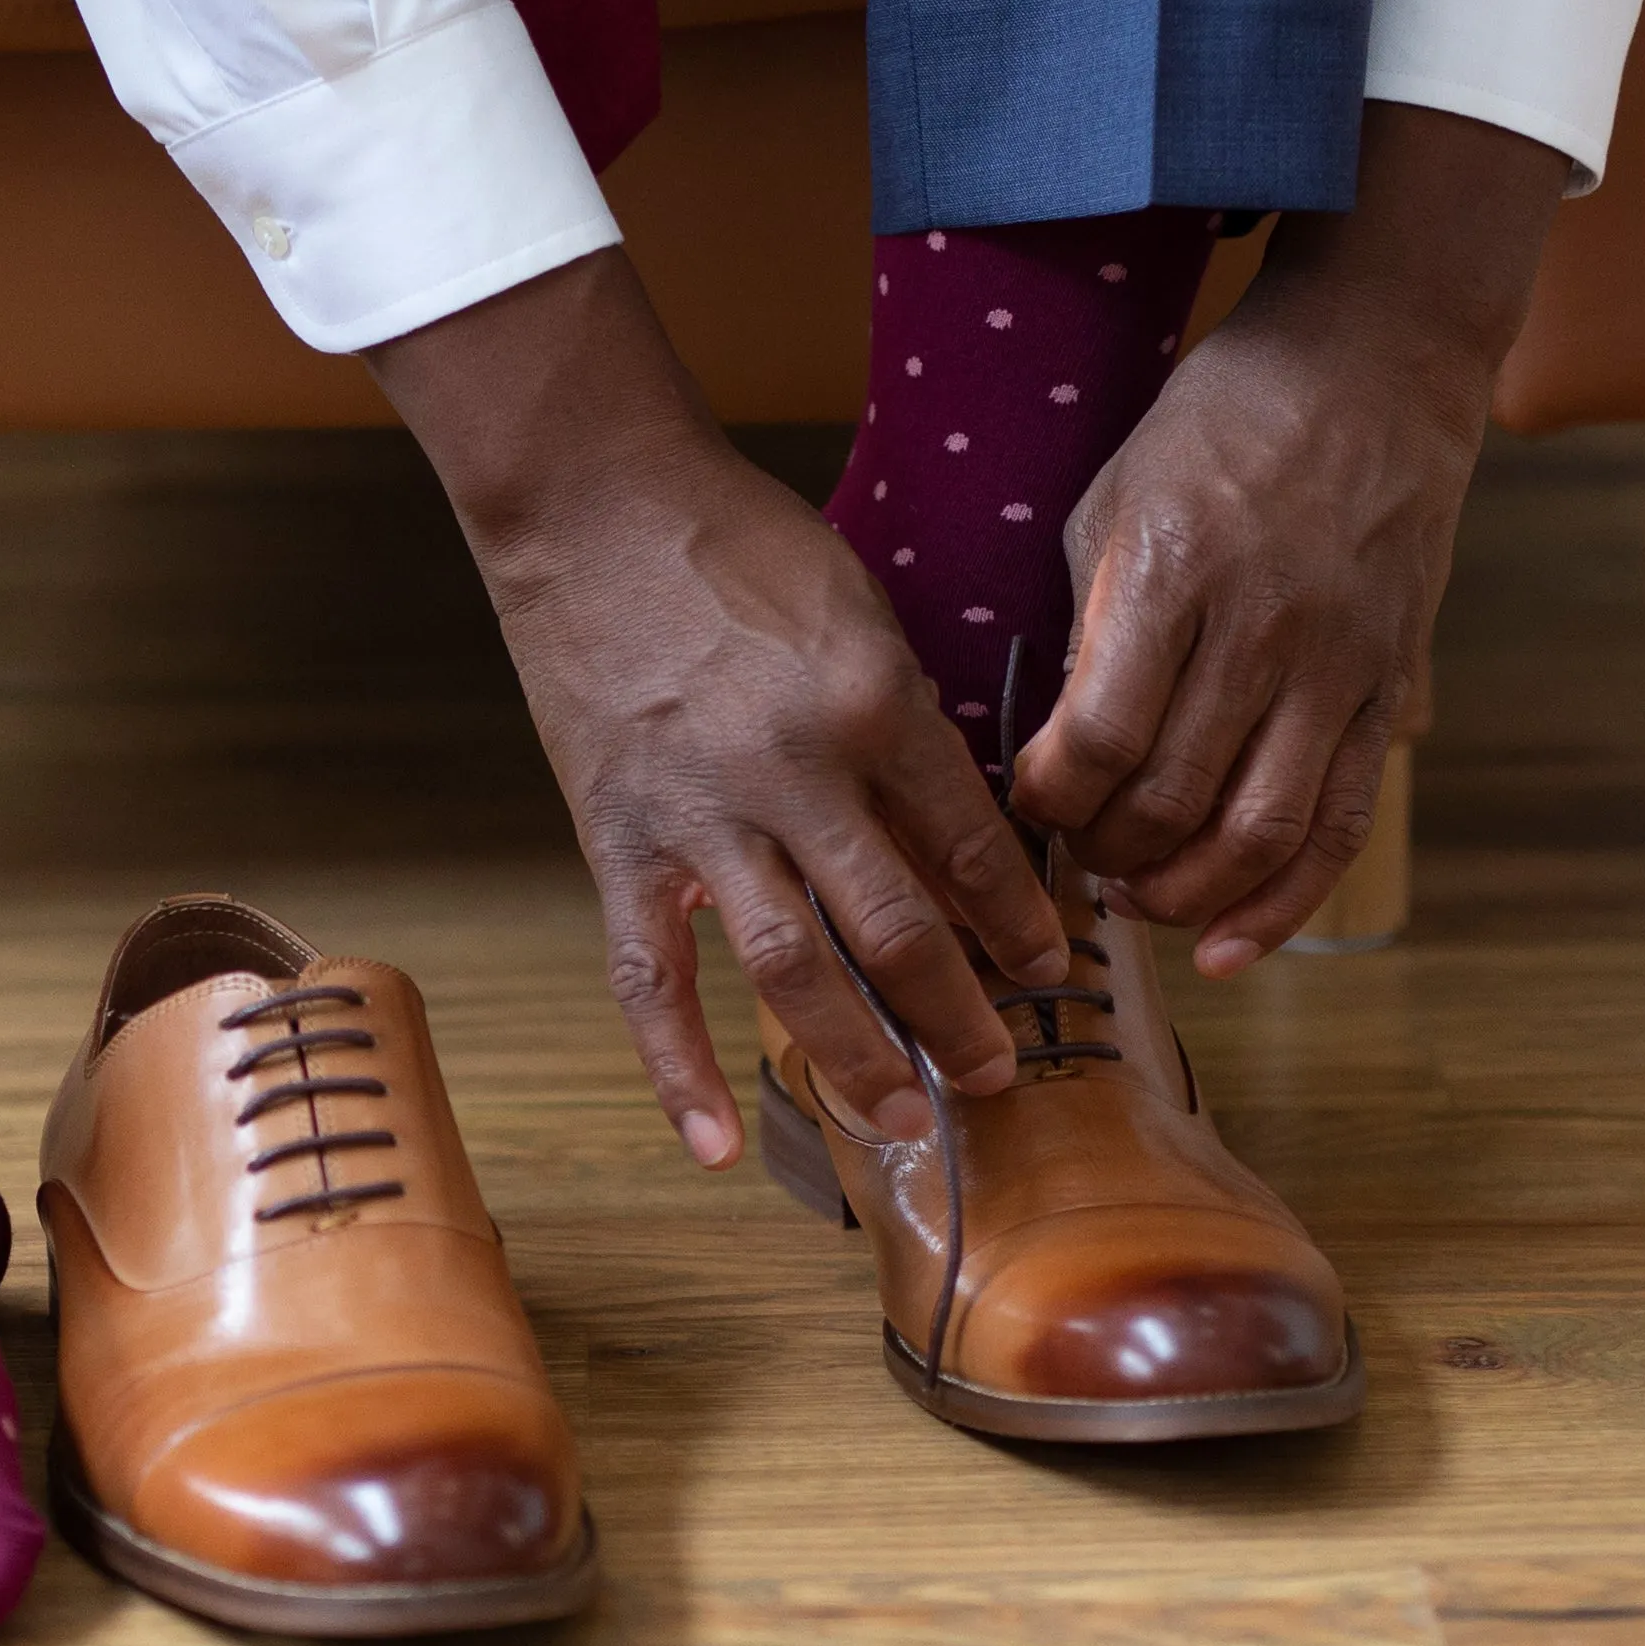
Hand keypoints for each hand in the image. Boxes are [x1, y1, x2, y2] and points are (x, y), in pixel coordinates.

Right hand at [367, 252, 1070, 1165]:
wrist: (594, 501)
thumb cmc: (737, 542)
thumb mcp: (859, 613)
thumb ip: (903, 727)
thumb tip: (952, 843)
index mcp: (870, 702)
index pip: (971, 844)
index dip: (1019, 921)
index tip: (1050, 969)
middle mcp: (792, 772)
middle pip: (896, 927)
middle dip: (958, 1013)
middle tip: (998, 1073)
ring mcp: (698, 816)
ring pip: (792, 970)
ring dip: (858, 1054)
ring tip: (906, 1115)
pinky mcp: (616, 839)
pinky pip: (647, 977)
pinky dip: (678, 1068)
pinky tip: (716, 1144)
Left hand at [1009, 103, 1563, 975]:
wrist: (1373, 363)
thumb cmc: (1216, 429)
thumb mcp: (1113, 499)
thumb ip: (1090, 627)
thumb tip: (1060, 755)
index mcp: (1171, 570)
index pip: (1100, 737)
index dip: (1049, 799)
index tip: (1025, 804)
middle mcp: (1262, 627)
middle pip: (1171, 800)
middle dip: (1104, 854)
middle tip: (1074, 857)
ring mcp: (1338, 662)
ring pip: (1259, 832)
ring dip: (1185, 894)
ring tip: (1136, 900)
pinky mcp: (1392, 685)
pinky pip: (1343, 823)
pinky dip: (1285, 903)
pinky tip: (1228, 945)